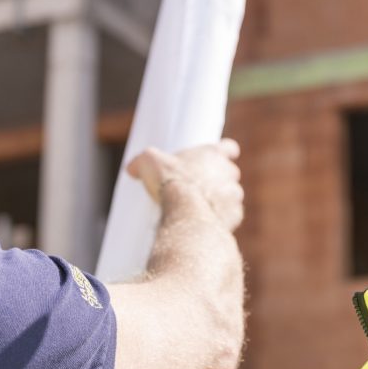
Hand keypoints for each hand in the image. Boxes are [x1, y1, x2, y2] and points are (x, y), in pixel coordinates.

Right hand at [127, 140, 243, 231]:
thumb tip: (132, 168)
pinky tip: (207, 221)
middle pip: (230, 172)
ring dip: (221, 199)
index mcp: (213, 154)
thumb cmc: (170, 183)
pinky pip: (232, 215)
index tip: (218, 157)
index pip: (228, 147)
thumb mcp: (149, 163)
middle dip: (218, 178)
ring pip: (232, 194)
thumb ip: (142, 162)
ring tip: (201, 206)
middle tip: (199, 185)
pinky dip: (222, 217)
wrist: (186, 215)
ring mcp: (234, 195)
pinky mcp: (235, 215)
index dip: (224, 151)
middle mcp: (228, 173)